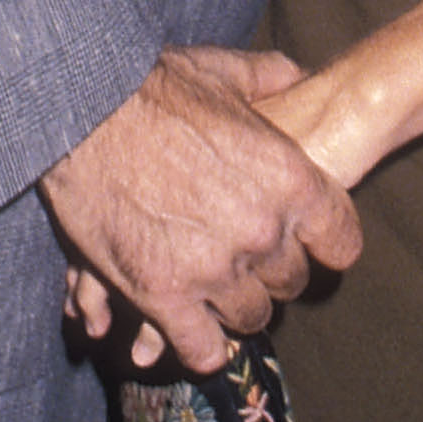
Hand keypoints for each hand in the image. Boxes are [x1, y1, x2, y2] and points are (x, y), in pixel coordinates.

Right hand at [41, 44, 358, 374]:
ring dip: (234, 304)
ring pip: (251, 317)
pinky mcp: (163, 296)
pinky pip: (202, 349)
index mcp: (290, 179)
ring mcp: (214, 270)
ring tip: (212, 285)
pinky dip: (201, 346)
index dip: (324, 240)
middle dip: (271, 268)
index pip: (341, 241)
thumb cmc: (152, 87)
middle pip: (291, 281)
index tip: (307, 240)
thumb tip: (298, 76)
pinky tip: (191, 328)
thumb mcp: (223, 72)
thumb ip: (270, 78)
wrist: (81, 112)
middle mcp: (263, 231)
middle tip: (244, 253)